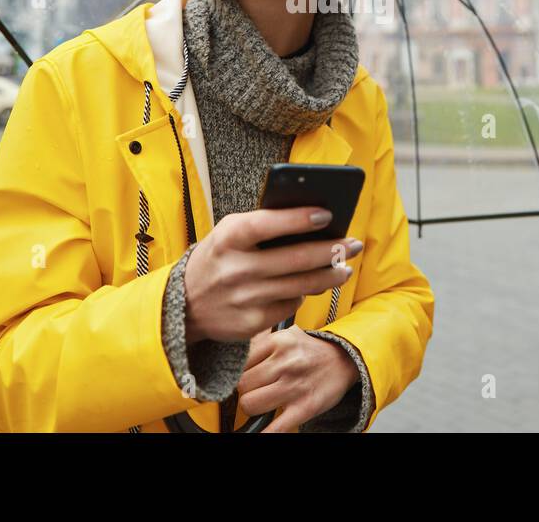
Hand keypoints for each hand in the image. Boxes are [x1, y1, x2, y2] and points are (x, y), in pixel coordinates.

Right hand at [184, 206, 361, 343]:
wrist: (185, 305)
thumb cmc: (219, 258)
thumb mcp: (229, 234)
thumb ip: (264, 225)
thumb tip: (314, 221)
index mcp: (228, 239)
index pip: (268, 224)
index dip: (299, 219)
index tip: (328, 214)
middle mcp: (235, 269)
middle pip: (296, 259)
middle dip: (331, 251)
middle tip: (354, 244)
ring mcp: (244, 299)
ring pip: (300, 286)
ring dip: (329, 276)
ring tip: (345, 268)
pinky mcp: (251, 323)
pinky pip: (290, 306)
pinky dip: (302, 295)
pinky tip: (308, 287)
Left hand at [236, 325, 358, 432]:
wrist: (345, 360)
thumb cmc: (311, 350)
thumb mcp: (287, 335)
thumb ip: (261, 341)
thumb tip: (235, 354)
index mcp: (278, 341)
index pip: (240, 361)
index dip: (236, 371)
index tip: (239, 375)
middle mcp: (285, 362)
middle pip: (242, 384)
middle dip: (244, 390)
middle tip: (252, 389)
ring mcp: (295, 386)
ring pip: (250, 404)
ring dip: (252, 408)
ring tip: (260, 403)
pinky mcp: (304, 407)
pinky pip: (275, 427)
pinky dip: (265, 432)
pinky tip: (261, 430)